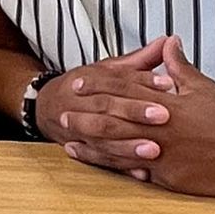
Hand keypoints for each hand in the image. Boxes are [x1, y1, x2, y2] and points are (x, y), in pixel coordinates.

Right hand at [36, 38, 173, 174]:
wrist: (46, 107)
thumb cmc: (85, 87)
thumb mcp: (109, 69)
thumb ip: (140, 60)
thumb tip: (168, 41)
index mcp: (90, 79)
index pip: (117, 78)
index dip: (142, 80)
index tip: (168, 83)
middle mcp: (81, 103)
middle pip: (108, 106)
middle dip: (135, 112)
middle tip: (164, 116)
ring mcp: (78, 128)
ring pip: (102, 137)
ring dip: (128, 145)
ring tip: (155, 150)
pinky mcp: (82, 149)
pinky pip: (100, 160)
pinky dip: (121, 167)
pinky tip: (142, 172)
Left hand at [59, 37, 214, 196]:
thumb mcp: (202, 87)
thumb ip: (179, 66)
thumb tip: (168, 42)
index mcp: (165, 102)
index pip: (124, 88)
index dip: (99, 84)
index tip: (78, 81)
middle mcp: (158, 125)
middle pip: (113, 116)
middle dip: (86, 113)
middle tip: (61, 111)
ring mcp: (160, 151)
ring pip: (117, 145)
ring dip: (90, 142)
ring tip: (68, 139)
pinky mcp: (166, 175)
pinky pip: (134, 169)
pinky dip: (112, 165)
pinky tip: (95, 163)